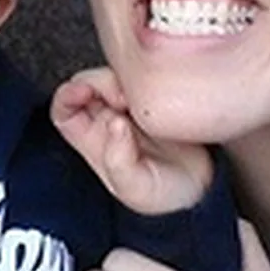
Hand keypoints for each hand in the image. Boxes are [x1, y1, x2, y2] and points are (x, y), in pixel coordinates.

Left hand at [51, 67, 211, 213]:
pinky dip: (146, 76)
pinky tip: (159, 93)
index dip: (67, 95)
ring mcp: (132, 107)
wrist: (205, 190)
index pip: (64, 110)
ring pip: (116, 77)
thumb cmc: (166, 195)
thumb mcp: (137, 189)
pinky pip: (144, 75)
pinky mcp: (156, 96)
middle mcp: (108, 120)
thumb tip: (114, 123)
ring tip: (143, 101)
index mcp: (93, 141)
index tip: (83, 91)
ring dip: (126, 81)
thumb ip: (119, 163)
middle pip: (89, 85)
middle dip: (101, 83)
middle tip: (123, 99)